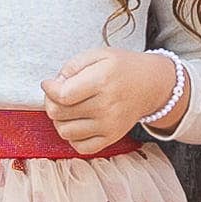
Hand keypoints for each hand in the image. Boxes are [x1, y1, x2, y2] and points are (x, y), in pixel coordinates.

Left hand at [40, 45, 192, 151]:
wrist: (151, 85)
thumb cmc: (122, 68)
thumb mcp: (98, 55)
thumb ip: (72, 66)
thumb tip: (53, 86)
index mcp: (102, 81)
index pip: (62, 95)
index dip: (49, 89)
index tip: (49, 84)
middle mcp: (106, 106)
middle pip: (59, 114)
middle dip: (51, 102)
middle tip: (59, 94)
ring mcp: (109, 126)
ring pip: (65, 132)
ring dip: (60, 120)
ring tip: (68, 108)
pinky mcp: (112, 138)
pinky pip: (80, 147)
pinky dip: (73, 137)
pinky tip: (78, 123)